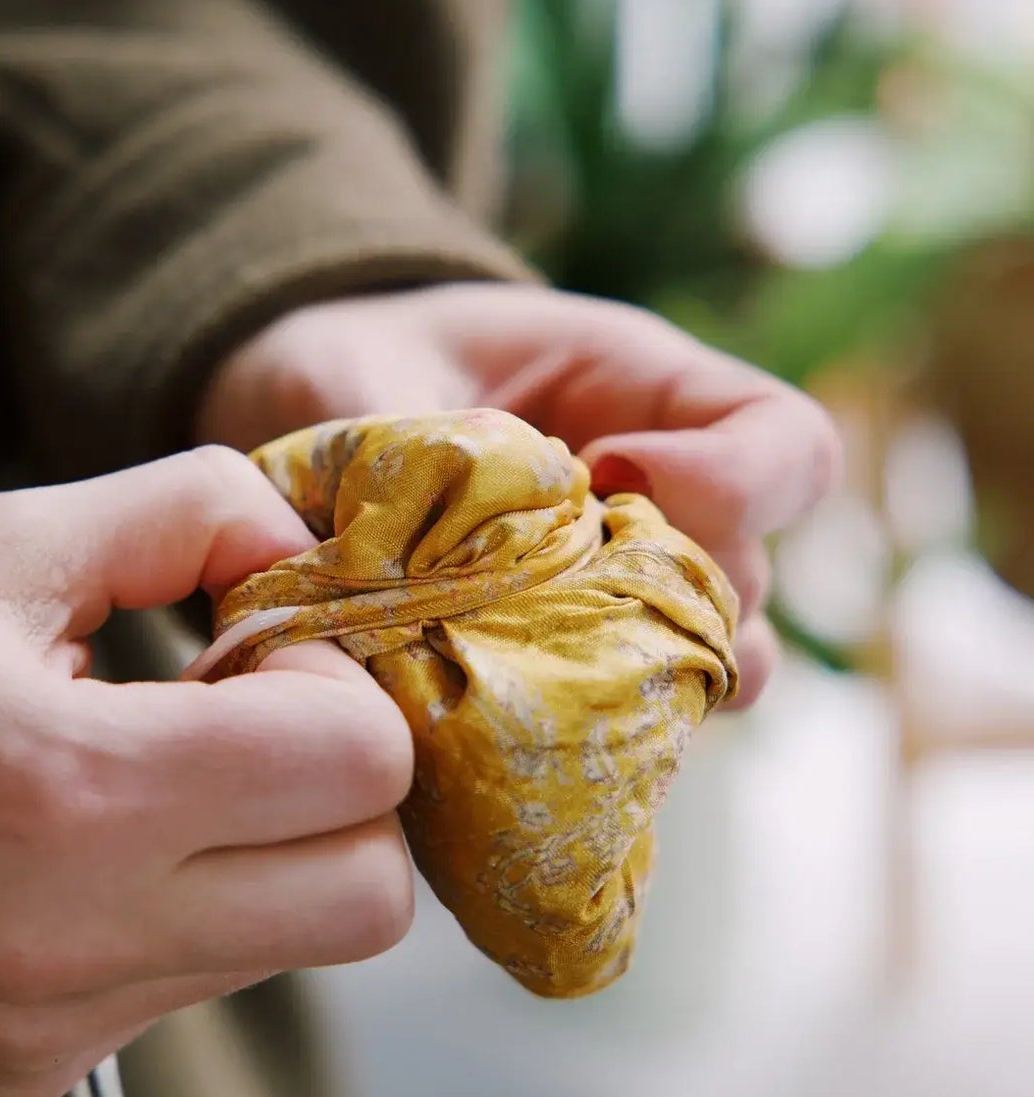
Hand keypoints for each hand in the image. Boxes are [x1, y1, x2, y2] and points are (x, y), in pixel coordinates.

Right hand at [0, 448, 414, 1096]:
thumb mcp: (10, 539)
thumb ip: (189, 511)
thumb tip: (303, 549)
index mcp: (70, 787)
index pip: (359, 769)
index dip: (333, 684)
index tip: (248, 651)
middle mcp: (71, 940)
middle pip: (369, 897)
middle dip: (339, 792)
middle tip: (236, 721)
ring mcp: (53, 1029)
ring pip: (292, 945)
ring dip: (262, 850)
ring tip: (140, 780)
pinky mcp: (30, 1074)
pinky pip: (194, 989)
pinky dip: (183, 912)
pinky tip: (82, 853)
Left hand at [197, 284, 843, 708]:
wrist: (309, 416)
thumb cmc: (352, 366)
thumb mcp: (359, 371)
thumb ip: (391, 435)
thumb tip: (391, 552)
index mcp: (648, 394)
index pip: (788, 444)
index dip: (731, 478)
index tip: (607, 470)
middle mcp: (666, 504)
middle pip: (748, 579)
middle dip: (659, 596)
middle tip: (545, 591)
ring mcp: (626, 591)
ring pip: (708, 664)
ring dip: (633, 676)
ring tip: (524, 666)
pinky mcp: (573, 665)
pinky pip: (632, 720)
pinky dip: (584, 730)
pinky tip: (498, 721)